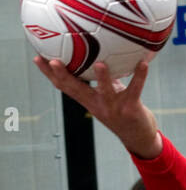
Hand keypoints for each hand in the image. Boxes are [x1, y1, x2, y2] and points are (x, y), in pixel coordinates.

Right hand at [33, 57, 162, 160]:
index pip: (64, 86)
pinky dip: (140, 76)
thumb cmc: (121, 110)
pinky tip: (143, 63)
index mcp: (89, 100)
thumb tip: (94, 51)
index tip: (37, 58)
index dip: (49, 74)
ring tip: (99, 64)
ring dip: (102, 78)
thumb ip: (99, 77)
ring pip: (106, 91)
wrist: (139, 138)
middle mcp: (98, 105)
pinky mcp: (131, 109)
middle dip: (63, 75)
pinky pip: (135, 89)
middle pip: (76, 90)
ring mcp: (114, 108)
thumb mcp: (106, 94)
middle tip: (53, 60)